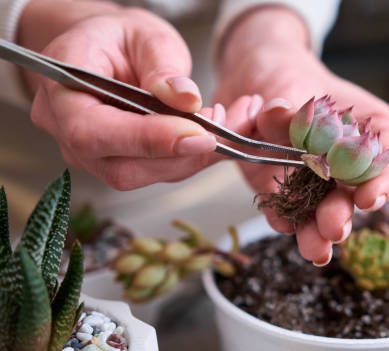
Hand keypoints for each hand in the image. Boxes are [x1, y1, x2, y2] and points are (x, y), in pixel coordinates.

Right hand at [18, 1, 239, 189]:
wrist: (106, 51)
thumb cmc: (118, 38)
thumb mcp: (144, 35)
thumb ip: (163, 65)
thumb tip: (186, 100)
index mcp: (60, 89)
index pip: (92, 132)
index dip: (147, 139)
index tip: (198, 134)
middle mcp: (67, 131)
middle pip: (121, 167)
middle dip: (179, 155)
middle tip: (221, 127)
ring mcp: (90, 155)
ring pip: (145, 175)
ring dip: (193, 157)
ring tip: (225, 123)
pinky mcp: (118, 163)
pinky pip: (158, 172)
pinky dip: (193, 157)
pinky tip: (217, 134)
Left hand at [214, 8, 388, 264]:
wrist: (252, 81)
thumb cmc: (286, 73)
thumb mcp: (288, 81)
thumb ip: (286, 104)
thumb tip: (277, 112)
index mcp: (370, 129)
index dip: (383, 182)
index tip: (369, 199)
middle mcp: (348, 160)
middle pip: (355, 193)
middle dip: (344, 214)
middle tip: (334, 229)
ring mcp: (316, 180)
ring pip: (323, 211)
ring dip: (317, 232)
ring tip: (315, 252)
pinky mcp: (286, 191)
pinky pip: (288, 211)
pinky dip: (284, 219)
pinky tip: (282, 225)